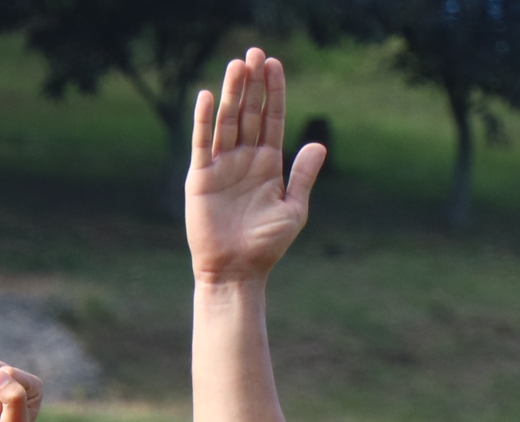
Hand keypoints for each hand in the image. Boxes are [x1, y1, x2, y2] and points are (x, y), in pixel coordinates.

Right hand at [186, 48, 324, 284]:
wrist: (236, 271)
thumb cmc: (266, 245)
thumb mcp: (293, 209)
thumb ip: (303, 176)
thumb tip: (319, 144)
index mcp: (268, 164)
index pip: (271, 119)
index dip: (273, 92)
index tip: (275, 64)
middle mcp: (244, 159)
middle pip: (248, 113)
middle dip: (252, 83)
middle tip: (255, 52)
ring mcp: (221, 166)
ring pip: (227, 122)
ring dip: (231, 93)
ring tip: (236, 65)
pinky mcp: (200, 178)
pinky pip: (202, 143)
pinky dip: (204, 120)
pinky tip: (208, 96)